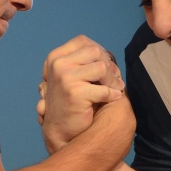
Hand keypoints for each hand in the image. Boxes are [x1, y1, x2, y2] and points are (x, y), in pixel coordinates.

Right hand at [38, 36, 124, 152]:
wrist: (60, 130)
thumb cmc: (69, 101)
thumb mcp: (70, 76)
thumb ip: (84, 62)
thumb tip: (108, 55)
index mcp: (55, 57)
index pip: (82, 41)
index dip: (99, 51)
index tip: (106, 64)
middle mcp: (58, 64)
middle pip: (95, 51)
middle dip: (108, 65)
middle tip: (114, 78)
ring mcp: (65, 77)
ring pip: (101, 67)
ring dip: (113, 80)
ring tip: (115, 88)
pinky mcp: (75, 93)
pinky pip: (104, 89)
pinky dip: (113, 94)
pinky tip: (114, 98)